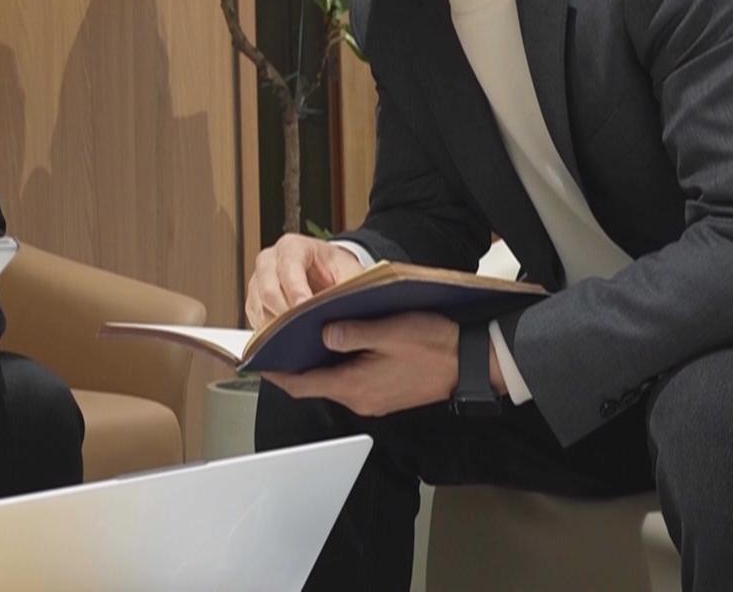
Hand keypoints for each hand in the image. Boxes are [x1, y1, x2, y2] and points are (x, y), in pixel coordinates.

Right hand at [244, 235, 367, 328]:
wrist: (329, 272)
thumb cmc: (338, 270)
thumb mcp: (350, 274)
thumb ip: (346, 289)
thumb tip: (342, 310)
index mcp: (293, 247)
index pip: (288, 268)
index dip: (297, 290)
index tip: (307, 309)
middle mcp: (270, 260)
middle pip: (267, 290)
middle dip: (286, 313)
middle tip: (303, 331)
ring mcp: (258, 280)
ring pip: (259, 307)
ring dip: (277, 326)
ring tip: (300, 337)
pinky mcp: (255, 300)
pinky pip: (256, 319)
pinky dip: (271, 331)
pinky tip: (289, 338)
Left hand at [261, 312, 469, 417]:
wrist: (470, 363)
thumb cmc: (434, 345)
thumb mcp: (388, 331)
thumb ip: (351, 333)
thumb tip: (323, 334)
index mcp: (355, 386)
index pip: (303, 385)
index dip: (278, 373)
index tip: (262, 360)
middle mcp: (361, 400)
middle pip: (316, 385)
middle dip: (297, 365)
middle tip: (283, 340)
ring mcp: (373, 400)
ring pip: (335, 383)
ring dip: (321, 364)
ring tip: (308, 337)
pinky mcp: (385, 396)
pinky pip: (353, 382)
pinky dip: (340, 367)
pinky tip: (342, 346)